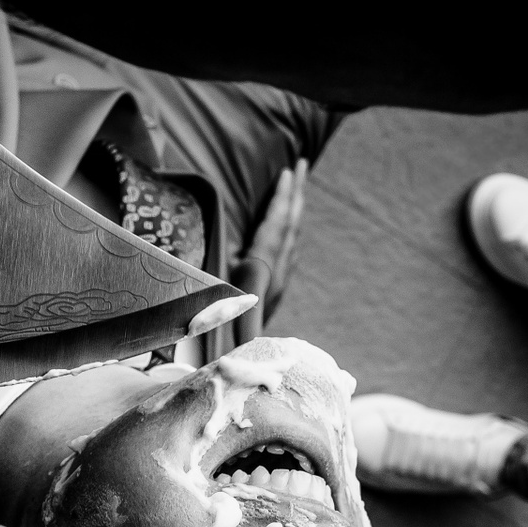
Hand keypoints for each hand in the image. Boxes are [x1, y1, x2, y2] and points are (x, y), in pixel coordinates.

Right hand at [234, 159, 308, 334]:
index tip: (288, 171)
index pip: (276, 225)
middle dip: (296, 192)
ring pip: (292, 236)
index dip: (282, 198)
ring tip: (296, 186)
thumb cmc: (224, 333)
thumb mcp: (225, 303)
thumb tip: (238, 257)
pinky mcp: (276, 290)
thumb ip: (233, 279)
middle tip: (303, 163)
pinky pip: (287, 250)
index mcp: (262, 269)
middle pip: (290, 224)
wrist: (247, 364)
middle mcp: (277, 272)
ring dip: (294, 208)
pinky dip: (288, 229)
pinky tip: (286, 226)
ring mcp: (279, 282)